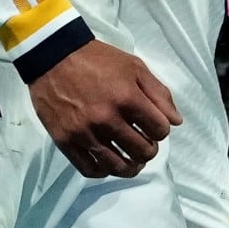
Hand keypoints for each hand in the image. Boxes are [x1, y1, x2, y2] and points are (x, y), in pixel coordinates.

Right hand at [28, 38, 177, 178]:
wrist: (52, 56)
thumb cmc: (97, 60)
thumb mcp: (134, 67)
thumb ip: (159, 93)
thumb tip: (176, 122)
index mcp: (127, 97)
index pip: (160, 130)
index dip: (162, 130)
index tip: (154, 126)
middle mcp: (106, 118)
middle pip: (142, 151)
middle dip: (149, 149)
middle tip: (144, 143)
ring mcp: (84, 132)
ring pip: (117, 166)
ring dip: (131, 166)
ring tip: (132, 160)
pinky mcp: (65, 141)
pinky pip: (89, 169)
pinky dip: (103, 171)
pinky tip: (108, 162)